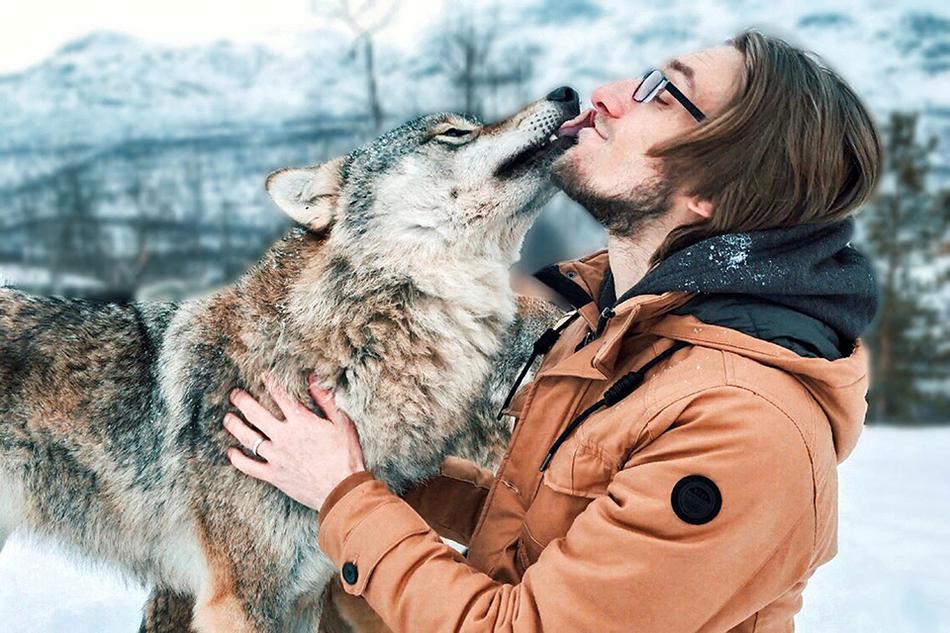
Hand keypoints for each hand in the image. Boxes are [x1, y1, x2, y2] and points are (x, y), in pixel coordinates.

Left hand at [223, 373, 365, 510]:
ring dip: (234, 426)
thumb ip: (325, 400)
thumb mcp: (342, 423)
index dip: (270, 382)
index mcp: (301, 422)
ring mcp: (276, 457)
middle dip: (242, 401)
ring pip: (247, 438)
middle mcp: (284, 437)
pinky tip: (231, 452)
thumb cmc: (345, 455)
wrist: (342, 489)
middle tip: (235, 394)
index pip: (280, 395)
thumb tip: (314, 379)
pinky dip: (237, 459)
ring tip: (228, 417)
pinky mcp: (273, 475)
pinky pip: (248, 466)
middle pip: (255, 414)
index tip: (263, 376)